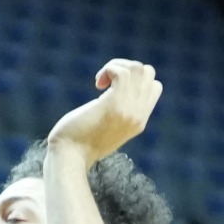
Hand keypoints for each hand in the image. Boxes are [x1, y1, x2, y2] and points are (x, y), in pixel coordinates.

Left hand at [47, 59, 162, 163]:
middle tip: (105, 83)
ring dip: (116, 66)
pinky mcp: (114, 106)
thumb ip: (117, 113)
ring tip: (101, 82)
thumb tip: (112, 92)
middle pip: (148, 73)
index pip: (154, 86)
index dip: (133, 79)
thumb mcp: (105, 127)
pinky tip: (98, 83)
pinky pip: (122, 72)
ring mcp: (129, 111)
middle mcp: (139, 116)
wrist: (69, 157)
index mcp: (139, 121)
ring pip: (138, 69)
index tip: (111, 89)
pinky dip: (109, 69)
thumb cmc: (78, 142)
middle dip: (125, 68)